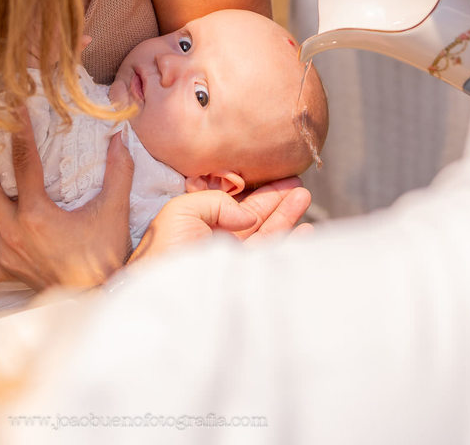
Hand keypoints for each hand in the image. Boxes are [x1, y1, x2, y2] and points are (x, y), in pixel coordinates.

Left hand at [0, 116, 133, 299]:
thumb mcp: (114, 210)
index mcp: (36, 213)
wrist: (101, 295)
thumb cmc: (106, 254)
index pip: (23, 163)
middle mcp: (13, 231)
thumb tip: (121, 137)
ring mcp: (5, 253)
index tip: (11, 107)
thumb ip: (118, 171)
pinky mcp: (5, 273)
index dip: (18, 133)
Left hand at [129, 177, 312, 262]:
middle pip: (256, 218)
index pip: (236, 206)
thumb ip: (216, 201)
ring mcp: (235, 262)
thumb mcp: (182, 210)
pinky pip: (273, 257)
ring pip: (268, 234)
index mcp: (203, 226)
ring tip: (304, 198)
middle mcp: (221, 243)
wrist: (167, 290)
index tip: (280, 179)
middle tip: (299, 185)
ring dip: (287, 216)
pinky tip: (304, 231)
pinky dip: (291, 244)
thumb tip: (248, 216)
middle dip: (278, 201)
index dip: (258, 193)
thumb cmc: (164, 250)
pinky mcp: (247, 278)